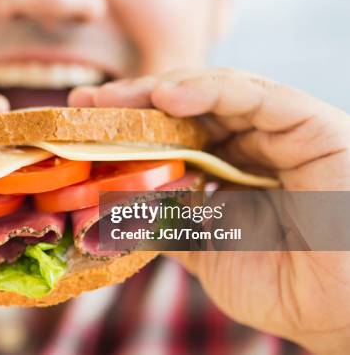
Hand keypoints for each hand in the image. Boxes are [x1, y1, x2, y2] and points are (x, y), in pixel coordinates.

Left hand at [69, 68, 349, 353]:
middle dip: (132, 103)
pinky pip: (256, 96)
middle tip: (85, 103)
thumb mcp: (203, 252)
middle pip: (185, 109)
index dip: (126, 129)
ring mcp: (278, 133)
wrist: (339, 313)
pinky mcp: (309, 125)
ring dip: (160, 90)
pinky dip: (212, 90)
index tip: (79, 127)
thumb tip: (114, 212)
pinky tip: (169, 96)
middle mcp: (250, 145)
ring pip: (214, 93)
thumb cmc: (283, 286)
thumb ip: (167, 226)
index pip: (170, 136)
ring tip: (115, 99)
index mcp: (225, 171)